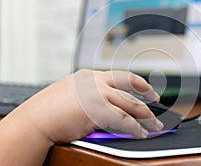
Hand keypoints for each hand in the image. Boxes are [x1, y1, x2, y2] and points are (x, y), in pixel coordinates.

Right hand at [23, 69, 162, 142]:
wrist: (35, 120)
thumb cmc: (49, 110)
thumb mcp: (72, 94)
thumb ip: (91, 96)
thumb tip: (108, 106)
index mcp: (89, 76)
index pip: (121, 76)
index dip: (137, 83)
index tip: (146, 89)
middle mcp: (96, 81)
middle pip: (130, 86)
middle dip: (148, 93)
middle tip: (157, 101)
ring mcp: (98, 94)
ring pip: (131, 104)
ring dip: (146, 116)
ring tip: (155, 124)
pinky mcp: (98, 110)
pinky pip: (124, 120)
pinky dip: (135, 128)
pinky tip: (141, 133)